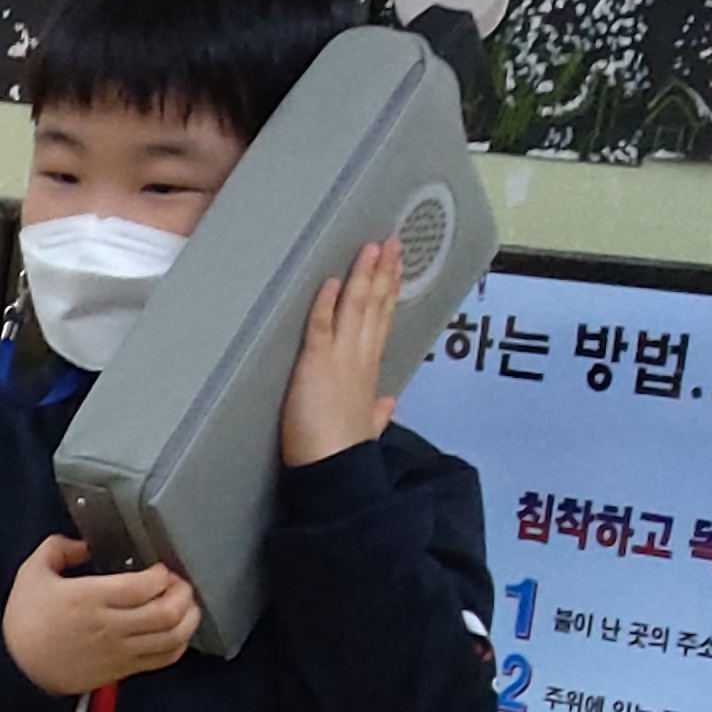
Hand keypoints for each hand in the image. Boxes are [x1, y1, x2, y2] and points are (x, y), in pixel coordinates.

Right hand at [1, 530, 198, 696]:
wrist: (19, 670)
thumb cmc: (25, 623)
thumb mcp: (31, 573)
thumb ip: (59, 548)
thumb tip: (85, 544)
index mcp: (87, 599)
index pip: (144, 586)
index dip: (162, 573)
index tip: (159, 567)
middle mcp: (108, 626)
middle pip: (167, 612)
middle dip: (182, 592)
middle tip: (177, 583)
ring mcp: (119, 651)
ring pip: (173, 636)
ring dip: (188, 618)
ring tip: (184, 605)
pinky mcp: (123, 669)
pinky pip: (165, 658)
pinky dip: (179, 643)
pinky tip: (175, 630)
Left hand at [279, 234, 407, 469]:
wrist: (335, 469)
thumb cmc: (346, 452)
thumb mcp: (367, 427)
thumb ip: (377, 412)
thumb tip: (388, 403)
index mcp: (370, 369)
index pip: (382, 320)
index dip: (390, 290)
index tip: (396, 265)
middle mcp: (360, 358)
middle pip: (375, 306)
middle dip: (382, 272)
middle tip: (389, 242)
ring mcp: (340, 359)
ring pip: (355, 308)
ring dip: (362, 276)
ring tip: (370, 248)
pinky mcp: (315, 366)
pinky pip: (320, 327)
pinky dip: (325, 303)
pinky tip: (331, 281)